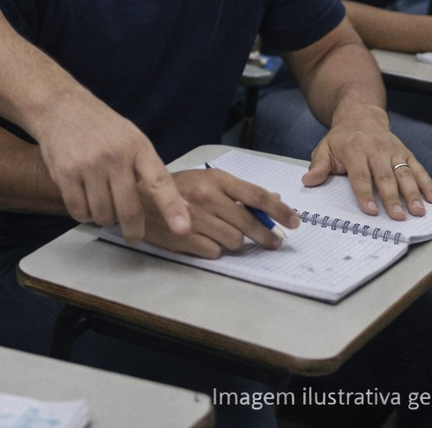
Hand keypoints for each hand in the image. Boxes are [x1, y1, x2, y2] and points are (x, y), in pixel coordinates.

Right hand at [36, 91, 189, 242]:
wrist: (61, 107)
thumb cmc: (102, 128)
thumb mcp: (133, 139)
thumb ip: (153, 172)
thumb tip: (183, 207)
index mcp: (137, 146)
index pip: (159, 181)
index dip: (172, 207)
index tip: (182, 228)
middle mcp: (115, 155)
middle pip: (129, 210)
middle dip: (133, 231)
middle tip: (133, 236)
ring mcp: (88, 164)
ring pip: (103, 215)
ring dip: (104, 218)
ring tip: (103, 202)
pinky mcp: (65, 173)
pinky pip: (79, 212)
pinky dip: (84, 215)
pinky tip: (86, 200)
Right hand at [137, 169, 299, 258]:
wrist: (137, 196)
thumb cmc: (175, 188)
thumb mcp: (207, 180)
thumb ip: (239, 191)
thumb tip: (274, 201)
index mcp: (216, 179)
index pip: (256, 196)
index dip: (279, 211)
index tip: (295, 221)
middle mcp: (208, 197)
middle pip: (249, 224)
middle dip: (266, 237)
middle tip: (274, 243)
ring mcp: (196, 219)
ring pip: (234, 241)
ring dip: (235, 243)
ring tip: (224, 235)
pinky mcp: (184, 239)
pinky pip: (214, 252)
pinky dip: (215, 250)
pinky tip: (205, 240)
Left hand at [303, 101, 431, 218]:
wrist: (361, 115)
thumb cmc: (342, 138)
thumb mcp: (325, 148)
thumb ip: (318, 166)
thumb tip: (308, 182)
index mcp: (355, 150)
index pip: (361, 175)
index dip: (365, 194)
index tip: (370, 211)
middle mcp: (377, 150)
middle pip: (386, 177)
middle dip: (393, 198)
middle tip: (399, 217)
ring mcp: (394, 151)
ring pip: (405, 173)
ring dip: (413, 194)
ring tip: (419, 211)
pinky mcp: (407, 153)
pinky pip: (419, 169)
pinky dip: (428, 184)